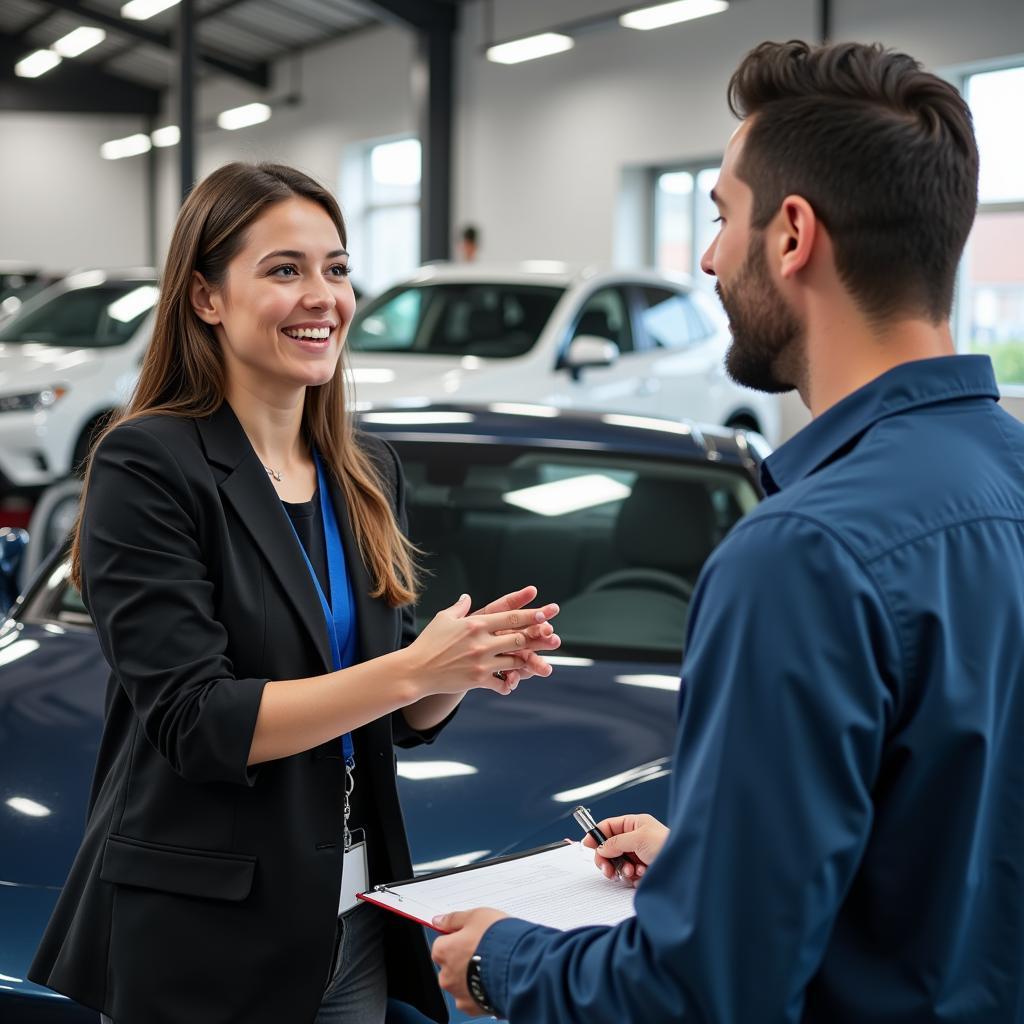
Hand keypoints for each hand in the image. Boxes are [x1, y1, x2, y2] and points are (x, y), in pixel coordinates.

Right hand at [407, 592, 558, 696]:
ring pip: (515, 661)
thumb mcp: (444, 620)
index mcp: (475, 623)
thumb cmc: (428, 642)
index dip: (531, 615)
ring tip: (540, 663)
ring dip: (528, 662)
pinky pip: (501, 682)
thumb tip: (467, 598)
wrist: (416, 670)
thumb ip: (459, 608)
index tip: (546, 614)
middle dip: (537, 638)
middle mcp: (481, 641)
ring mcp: (481, 661)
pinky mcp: (478, 680)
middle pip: (518, 638)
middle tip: (552, 638)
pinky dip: (509, 683)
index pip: (510, 617)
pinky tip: (513, 684)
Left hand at [431, 908, 508, 1015]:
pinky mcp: (474, 1008)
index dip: (458, 939)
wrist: (518, 966)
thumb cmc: (497, 939)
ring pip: (462, 984)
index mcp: (443, 951)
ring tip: (493, 966)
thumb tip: (439, 920)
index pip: (442, 944)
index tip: (471, 937)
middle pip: (451, 966)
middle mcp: (446, 976)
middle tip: (484, 950)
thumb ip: (454, 919)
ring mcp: (459, 994)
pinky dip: (481, 992)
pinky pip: (474, 999)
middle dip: (464, 960)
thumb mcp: (475, 917)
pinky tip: (494, 980)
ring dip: (472, 977)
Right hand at [582, 813, 669, 884]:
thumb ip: (616, 842)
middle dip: (607, 858)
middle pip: (610, 847)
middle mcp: (636, 838)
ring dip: (621, 869)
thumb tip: (601, 847)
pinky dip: (631, 877)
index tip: (586, 845)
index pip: (608, 826)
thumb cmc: (667, 845)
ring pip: (617, 863)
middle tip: (607, 869)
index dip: (596, 835)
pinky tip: (641, 875)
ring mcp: (639, 854)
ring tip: (631, 871)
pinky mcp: (643, 869)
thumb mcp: (638, 838)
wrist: (685, 866)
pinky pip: (628, 874)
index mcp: (634, 824)